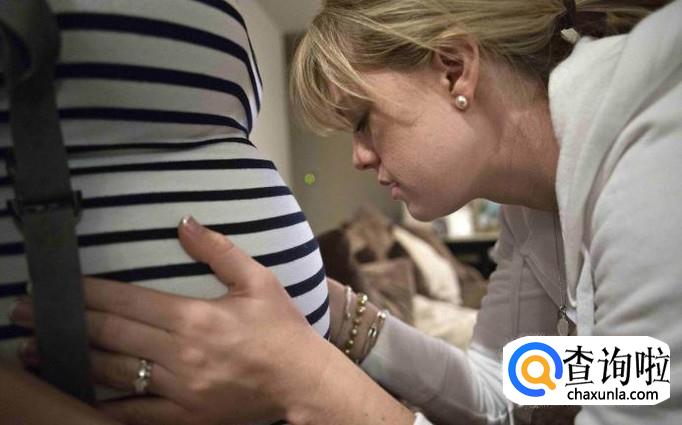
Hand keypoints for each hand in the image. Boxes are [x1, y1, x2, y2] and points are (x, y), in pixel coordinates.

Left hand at [10, 216, 329, 424]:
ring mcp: (179, 390)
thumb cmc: (282, 330)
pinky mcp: (185, 416)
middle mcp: (180, 355)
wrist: (303, 382)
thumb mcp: (259, 281)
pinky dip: (104, 405)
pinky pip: (135, 413)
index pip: (127, 301)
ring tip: (34, 352)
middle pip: (110, 334)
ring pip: (112, 372)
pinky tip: (79, 395)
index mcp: (195, 318)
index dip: (87, 293)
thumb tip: (184, 222)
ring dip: (70, 360)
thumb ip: (218, 250)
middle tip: (21, 313)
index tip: (58, 286)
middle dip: (64, 321)